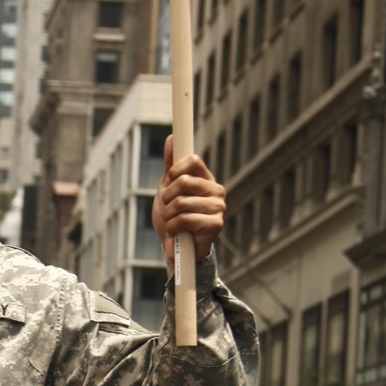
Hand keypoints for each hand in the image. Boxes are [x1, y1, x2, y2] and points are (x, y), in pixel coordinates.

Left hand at [151, 136, 225, 261]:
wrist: (175, 247)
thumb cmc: (173, 216)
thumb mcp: (168, 188)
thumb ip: (171, 164)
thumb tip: (172, 138)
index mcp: (205, 178)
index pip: (193, 161)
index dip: (175, 170)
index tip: (169, 181)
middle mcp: (216, 190)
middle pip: (184, 181)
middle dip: (167, 196)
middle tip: (167, 207)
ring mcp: (218, 207)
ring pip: (181, 202)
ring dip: (168, 215)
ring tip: (171, 221)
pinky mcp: (216, 224)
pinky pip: (186, 219)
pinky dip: (174, 227)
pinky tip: (176, 232)